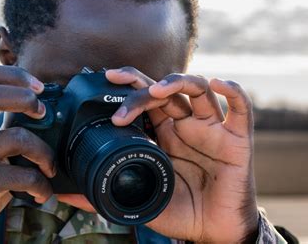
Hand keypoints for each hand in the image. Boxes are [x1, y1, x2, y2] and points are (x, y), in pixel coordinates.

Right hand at [0, 66, 55, 242]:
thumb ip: (7, 123)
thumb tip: (49, 107)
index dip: (13, 74)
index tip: (39, 86)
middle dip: (24, 98)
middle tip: (43, 113)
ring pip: (15, 137)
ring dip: (44, 152)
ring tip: (50, 166)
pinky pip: (21, 175)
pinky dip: (40, 184)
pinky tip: (43, 191)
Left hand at [106, 67, 258, 242]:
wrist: (214, 233)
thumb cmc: (181, 213)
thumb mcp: (139, 201)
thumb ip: (104, 195)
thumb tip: (66, 195)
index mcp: (164, 134)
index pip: (147, 100)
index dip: (129, 87)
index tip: (107, 80)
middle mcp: (186, 125)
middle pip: (166, 91)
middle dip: (142, 87)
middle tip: (119, 89)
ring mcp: (212, 129)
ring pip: (198, 90)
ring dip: (177, 82)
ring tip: (157, 90)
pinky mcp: (238, 140)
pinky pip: (241, 109)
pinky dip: (233, 92)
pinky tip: (218, 84)